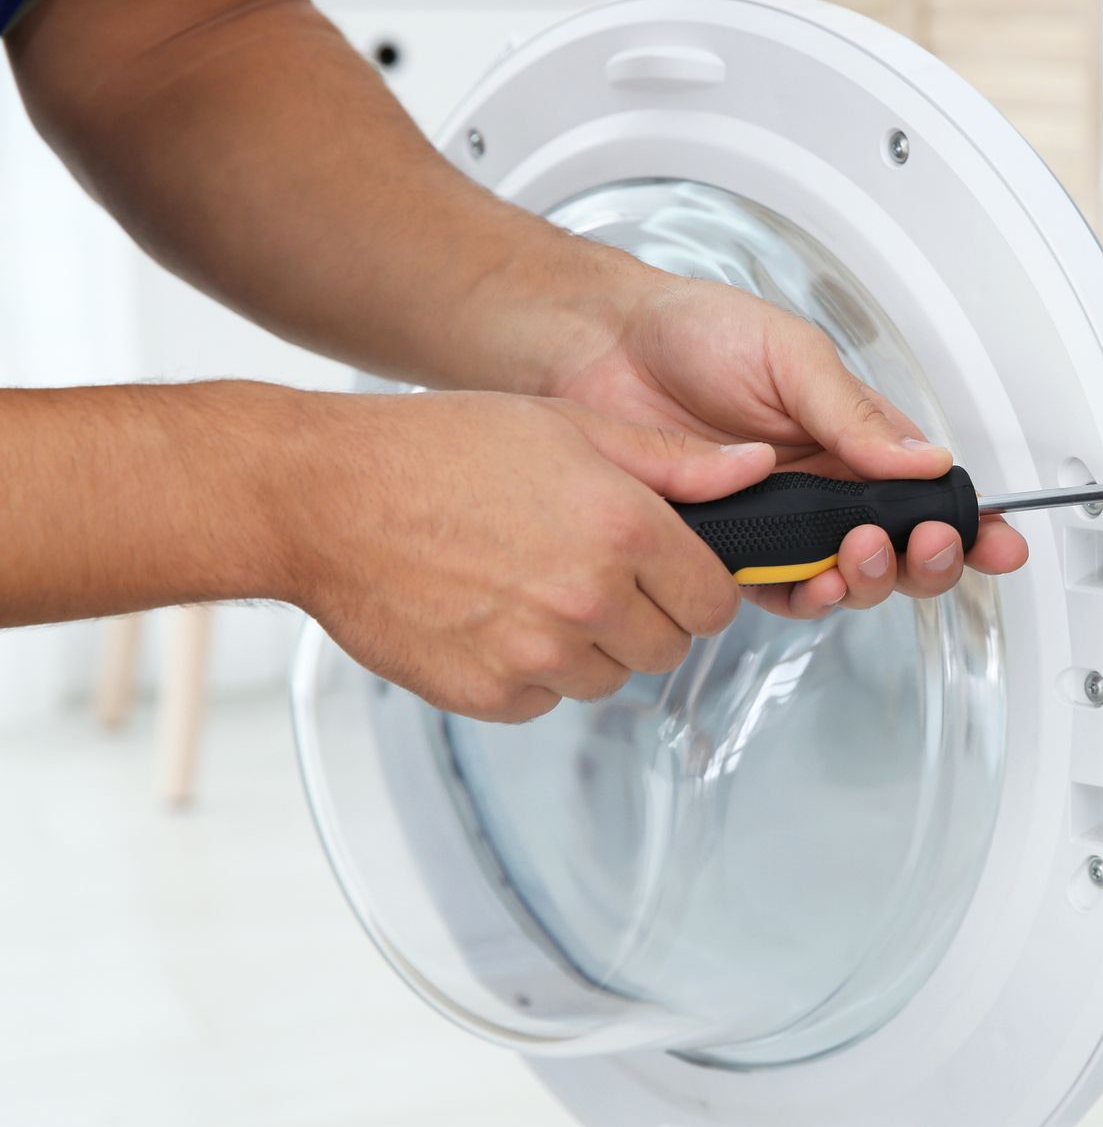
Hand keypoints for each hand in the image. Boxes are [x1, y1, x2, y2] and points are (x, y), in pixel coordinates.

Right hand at [283, 390, 773, 721]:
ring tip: (530, 585)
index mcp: (624, 529)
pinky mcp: (490, 694)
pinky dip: (529, 673)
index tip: (669, 572)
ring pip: (609, 678)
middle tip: (589, 572)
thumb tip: (757, 468)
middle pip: (670, 648)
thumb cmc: (435, 449)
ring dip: (587, 646)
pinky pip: (545, 701)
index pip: (717, 601)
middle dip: (645, 617)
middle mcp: (589, 598)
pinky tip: (492, 616)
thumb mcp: (569, 426)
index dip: (695, 586)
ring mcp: (538, 654)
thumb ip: (675, 459)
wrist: (320, 498)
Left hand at [547, 265, 1027, 617]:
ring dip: (867, 581)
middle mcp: (825, 487)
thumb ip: (853, 413)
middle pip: (899, 549)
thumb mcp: (791, 354)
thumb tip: (923, 458)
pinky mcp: (734, 551)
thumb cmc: (693, 333)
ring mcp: (781, 524)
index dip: (968, 523)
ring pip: (847, 579)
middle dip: (924, 560)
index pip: (928, 490)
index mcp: (854, 437)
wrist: (601, 350)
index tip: (998, 543)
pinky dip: (806, 596)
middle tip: (919, 545)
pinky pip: (782, 592)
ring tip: (857, 557)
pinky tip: (812, 582)